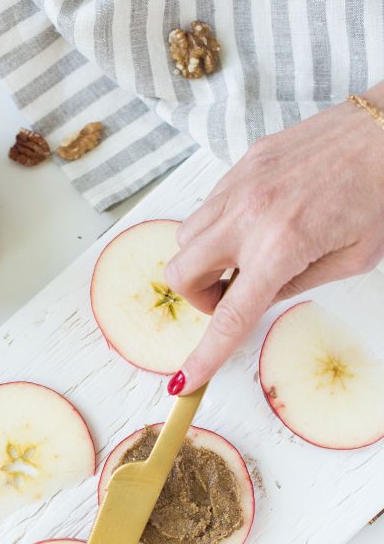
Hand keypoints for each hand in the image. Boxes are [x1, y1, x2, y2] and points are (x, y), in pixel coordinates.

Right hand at [164, 84, 383, 393]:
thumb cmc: (381, 190)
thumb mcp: (352, 260)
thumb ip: (297, 284)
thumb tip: (257, 297)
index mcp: (283, 246)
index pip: (229, 316)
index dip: (205, 355)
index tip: (186, 381)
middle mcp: (251, 215)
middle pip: (181, 273)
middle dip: (197, 297)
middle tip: (229, 296)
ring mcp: (241, 184)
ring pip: (186, 239)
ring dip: (203, 261)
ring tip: (242, 258)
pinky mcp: (243, 162)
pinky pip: (207, 206)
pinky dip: (217, 228)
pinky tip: (253, 225)